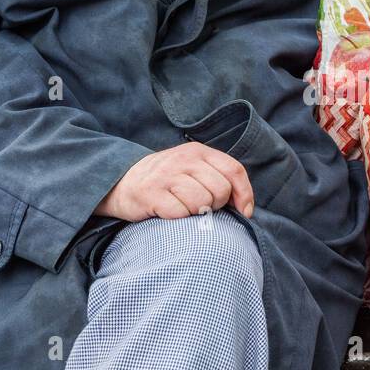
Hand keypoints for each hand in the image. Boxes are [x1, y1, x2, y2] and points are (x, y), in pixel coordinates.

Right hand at [94, 143, 254, 221]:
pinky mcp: (151, 193)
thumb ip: (219, 179)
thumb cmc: (167, 181)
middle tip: (200, 206)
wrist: (123, 183)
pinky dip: (178, 218)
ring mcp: (166, 175)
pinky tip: (168, 211)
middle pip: (220, 190)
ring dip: (196, 213)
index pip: (234, 170)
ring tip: (183, 207)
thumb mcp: (193, 170)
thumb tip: (246, 208)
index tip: (244, 212)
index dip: (244, 194)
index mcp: (198, 151)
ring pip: (201, 203)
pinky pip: (180, 213)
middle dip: (215, 205)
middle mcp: (183, 159)